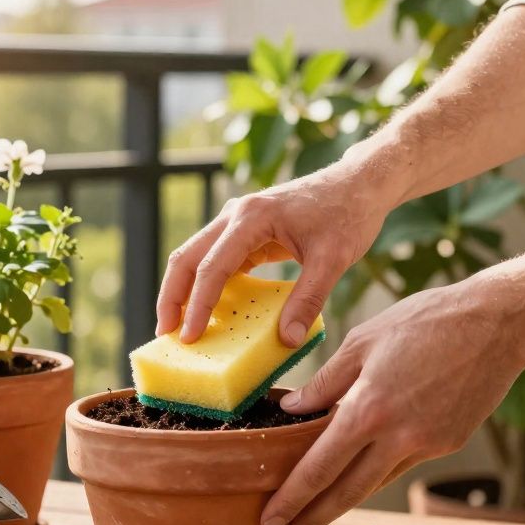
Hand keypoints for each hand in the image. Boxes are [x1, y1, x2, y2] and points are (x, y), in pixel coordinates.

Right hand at [157, 161, 399, 346]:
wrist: (359, 184)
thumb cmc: (348, 214)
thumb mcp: (333, 260)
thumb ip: (308, 300)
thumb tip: (286, 340)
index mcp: (252, 217)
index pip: (212, 267)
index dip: (198, 305)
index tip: (189, 337)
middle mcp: (236, 214)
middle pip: (187, 257)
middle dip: (172, 297)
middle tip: (165, 335)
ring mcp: (237, 221)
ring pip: (195, 257)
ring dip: (183, 291)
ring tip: (178, 328)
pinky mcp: (246, 231)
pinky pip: (216, 259)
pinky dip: (206, 285)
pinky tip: (208, 311)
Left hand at [261, 278, 524, 524]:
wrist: (497, 324)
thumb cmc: (425, 321)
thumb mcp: (362, 340)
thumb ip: (325, 381)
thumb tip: (292, 408)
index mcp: (369, 409)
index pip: (319, 466)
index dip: (292, 497)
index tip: (270, 517)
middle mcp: (398, 436)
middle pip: (346, 492)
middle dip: (312, 519)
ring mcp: (427, 444)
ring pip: (375, 482)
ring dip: (343, 503)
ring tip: (316, 514)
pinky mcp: (449, 443)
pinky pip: (402, 464)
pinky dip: (377, 472)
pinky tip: (359, 474)